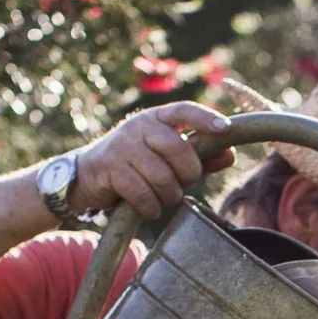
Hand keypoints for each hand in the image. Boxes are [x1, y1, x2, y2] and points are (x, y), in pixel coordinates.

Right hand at [68, 101, 235, 220]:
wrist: (87, 176)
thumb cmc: (136, 166)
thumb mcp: (167, 157)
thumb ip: (199, 157)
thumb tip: (230, 155)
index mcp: (156, 118)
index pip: (184, 110)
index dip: (206, 118)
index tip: (226, 129)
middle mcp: (139, 126)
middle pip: (178, 150)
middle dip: (188, 175)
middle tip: (182, 184)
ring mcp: (122, 146)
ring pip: (163, 177)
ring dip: (169, 196)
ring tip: (161, 196)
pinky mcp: (110, 168)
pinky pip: (144, 194)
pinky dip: (151, 207)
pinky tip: (147, 207)